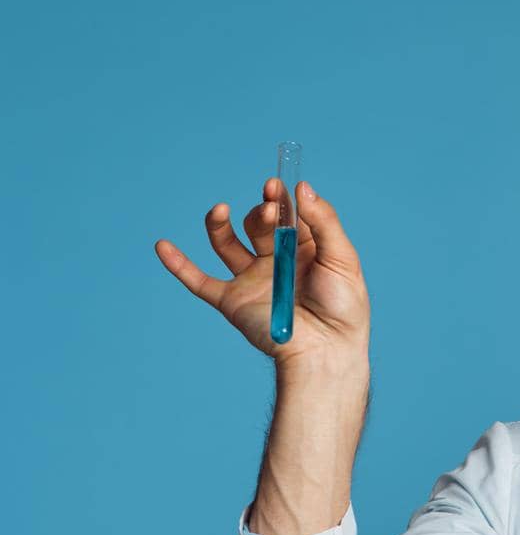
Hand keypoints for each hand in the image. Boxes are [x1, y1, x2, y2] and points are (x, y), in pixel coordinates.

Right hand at [155, 178, 371, 365]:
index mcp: (304, 248)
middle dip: (261, 213)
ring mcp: (252, 279)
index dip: (279, 197)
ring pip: (225, 244)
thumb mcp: (342, 259)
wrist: (326, 350)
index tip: (275, 184)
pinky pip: (199, 281)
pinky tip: (162, 246)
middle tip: (270, 211)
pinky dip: (178, 265)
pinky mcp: (233, 301)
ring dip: (219, 223)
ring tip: (222, 210)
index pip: (287, 213)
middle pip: (257, 224)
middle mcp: (275, 260)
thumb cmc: (343, 307)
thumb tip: (302, 187)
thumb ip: (324, 222)